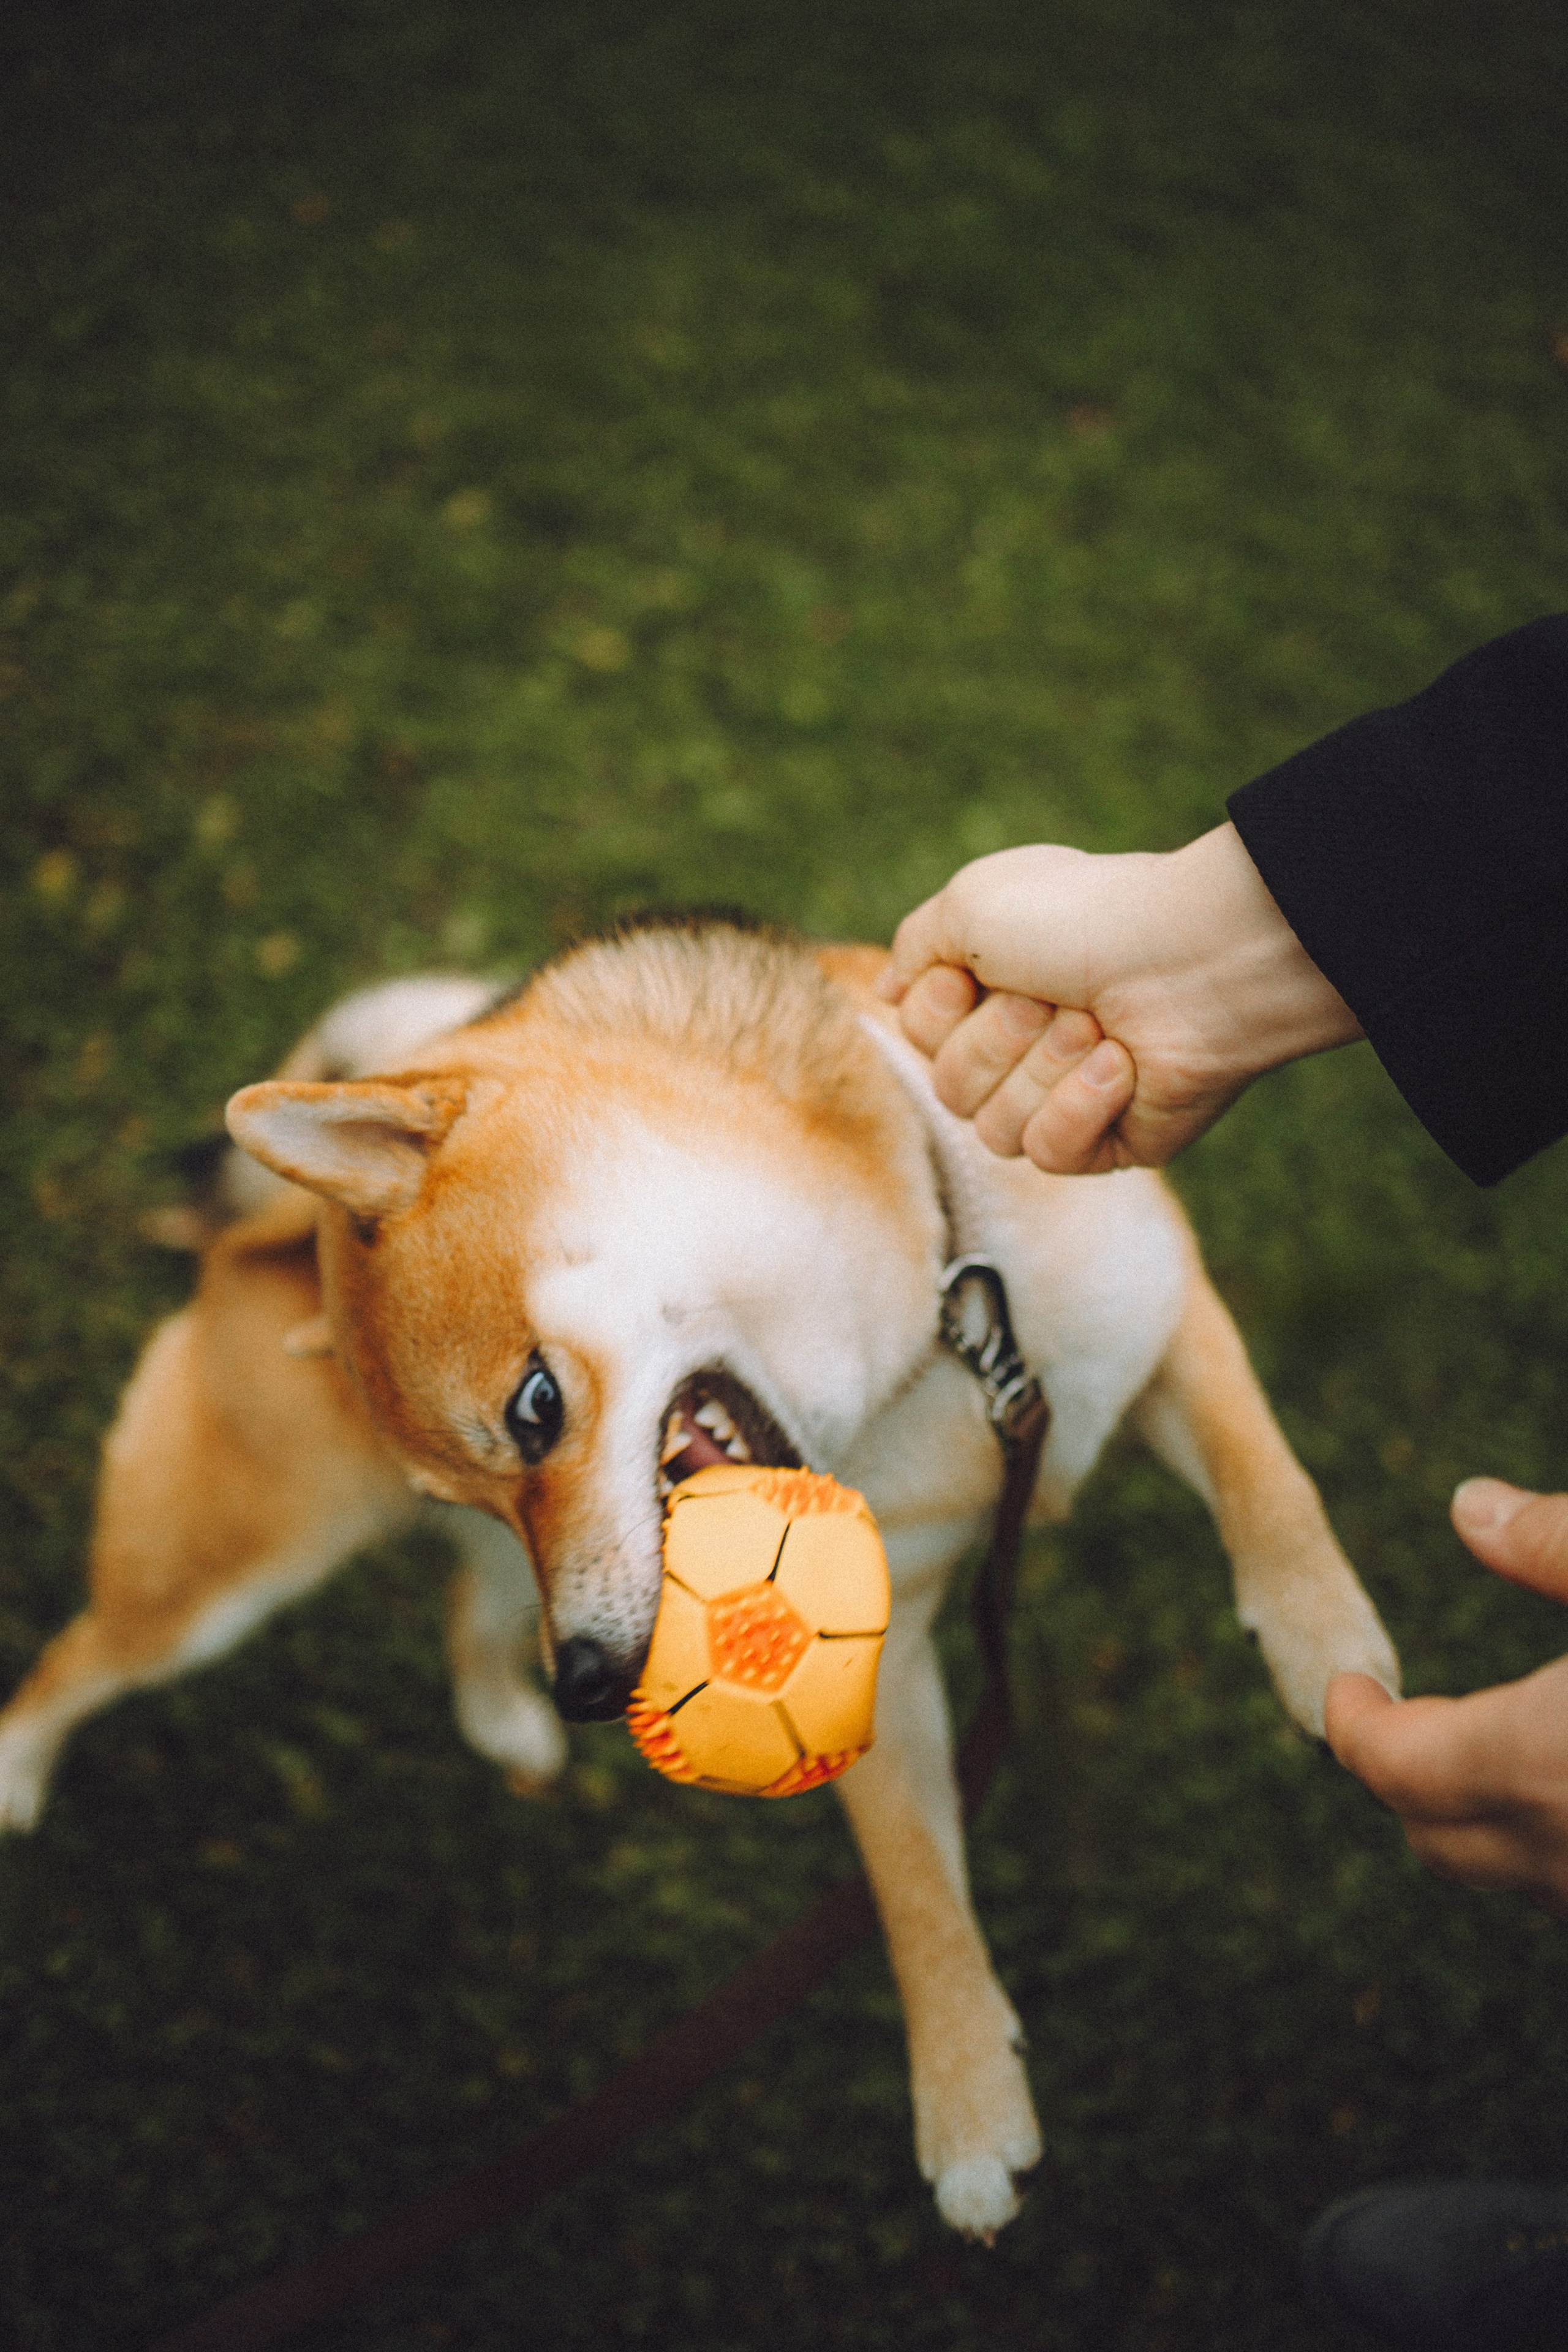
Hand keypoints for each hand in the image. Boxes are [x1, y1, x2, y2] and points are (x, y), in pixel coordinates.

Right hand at [877, 829, 1361, 1173]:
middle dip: (996, 1040)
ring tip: (1098, 1027)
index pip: (915, 1036)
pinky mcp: (1108, 1143)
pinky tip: (1121, 1067)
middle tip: (1055, 997)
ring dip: (1044, 1069)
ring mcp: (1063, 1098)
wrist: (1194, 959)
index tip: (974, 974)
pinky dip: (1081, 1105)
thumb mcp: (973, 903)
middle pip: (947, 1088)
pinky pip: (1048, 1153)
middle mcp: (1021, 1044)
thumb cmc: (1087, 918)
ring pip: (993, 1129)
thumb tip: (888, 990)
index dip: (937, 1011)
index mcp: (990, 987)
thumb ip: (915, 946)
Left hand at [1326, 1480, 1567, 1912]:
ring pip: (1517, 1876)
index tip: (1346, 1694)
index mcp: (1540, 1761)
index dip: (1355, 1729)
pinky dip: (1557, 1840)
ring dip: (1492, 1817)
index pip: (1396, 1769)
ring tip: (1502, 1742)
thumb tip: (1466, 1505)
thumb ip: (1553, 1545)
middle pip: (1440, 1838)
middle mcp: (1566, 1857)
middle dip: (1409, 1777)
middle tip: (1409, 1713)